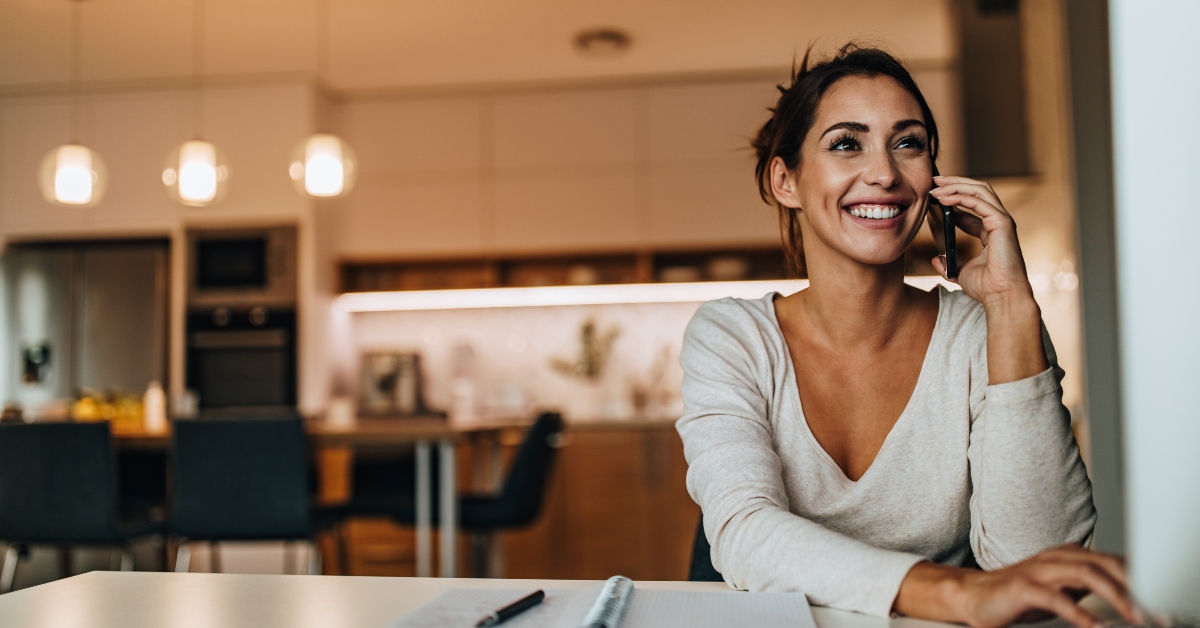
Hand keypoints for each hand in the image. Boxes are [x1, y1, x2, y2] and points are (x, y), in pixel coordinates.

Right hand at [895, 544, 1140, 627]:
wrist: (973, 597)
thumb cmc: (1019, 598)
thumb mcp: (1063, 592)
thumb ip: (1090, 591)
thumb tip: (1129, 601)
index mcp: (1070, 556)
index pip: (1115, 563)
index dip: (1143, 581)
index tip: (1163, 605)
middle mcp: (1058, 557)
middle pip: (1107, 564)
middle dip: (1137, 587)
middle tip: (1158, 613)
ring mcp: (1040, 570)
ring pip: (1086, 574)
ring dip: (1116, 596)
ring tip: (1136, 617)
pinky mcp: (1023, 587)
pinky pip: (1056, 598)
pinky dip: (1079, 614)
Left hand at [929, 175, 1033, 307]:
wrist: (1001, 297)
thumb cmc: (987, 288)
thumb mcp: (960, 272)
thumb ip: (948, 264)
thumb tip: (936, 258)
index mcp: (991, 231)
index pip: (973, 206)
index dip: (953, 198)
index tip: (933, 196)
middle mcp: (999, 222)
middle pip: (978, 191)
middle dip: (955, 183)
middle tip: (934, 180)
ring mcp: (1002, 221)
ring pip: (980, 191)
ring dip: (955, 186)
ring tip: (935, 186)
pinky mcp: (1002, 223)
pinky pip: (979, 202)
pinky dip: (960, 197)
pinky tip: (943, 198)